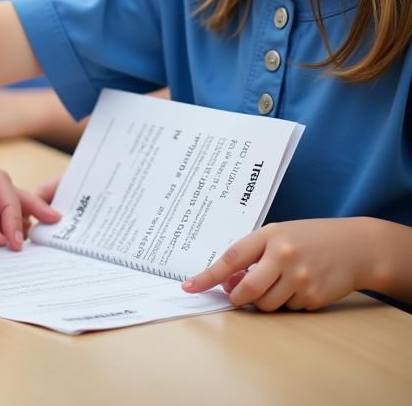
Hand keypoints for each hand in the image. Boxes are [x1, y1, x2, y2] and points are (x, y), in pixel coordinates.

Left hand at [182, 218, 369, 310]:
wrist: (356, 246)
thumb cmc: (310, 238)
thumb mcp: (279, 235)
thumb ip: (254, 255)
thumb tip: (229, 282)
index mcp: (269, 236)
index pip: (230, 258)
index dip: (208, 276)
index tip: (190, 287)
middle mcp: (283, 256)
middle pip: (246, 290)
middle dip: (238, 297)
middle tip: (238, 294)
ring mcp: (300, 279)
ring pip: (266, 305)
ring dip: (264, 300)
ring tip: (279, 281)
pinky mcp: (314, 298)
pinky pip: (288, 309)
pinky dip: (288, 302)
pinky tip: (301, 285)